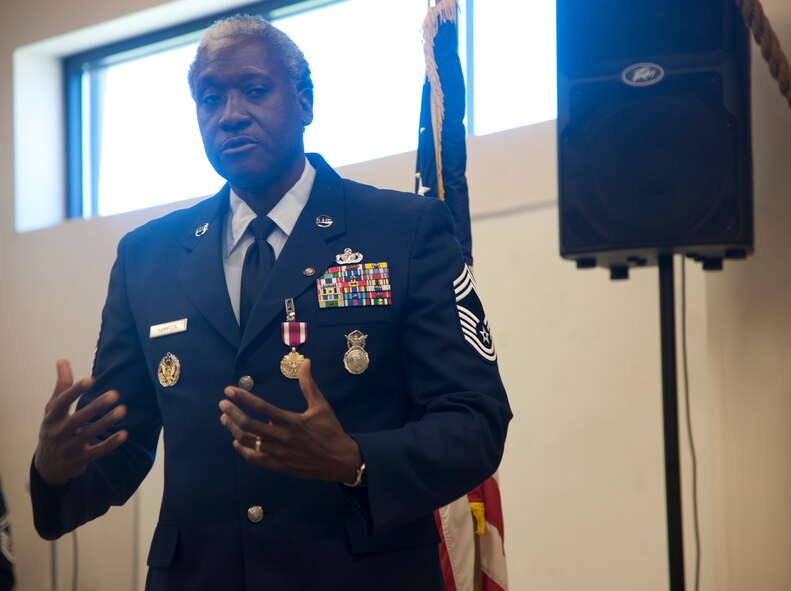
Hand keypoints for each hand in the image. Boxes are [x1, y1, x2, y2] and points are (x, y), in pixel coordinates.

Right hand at [34, 359, 127, 485]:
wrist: (48, 467)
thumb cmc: (54, 429)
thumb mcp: (53, 409)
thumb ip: (61, 386)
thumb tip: (62, 359)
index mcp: (51, 418)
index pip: (62, 402)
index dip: (75, 391)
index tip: (91, 378)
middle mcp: (58, 433)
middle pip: (77, 419)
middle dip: (96, 407)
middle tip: (114, 394)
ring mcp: (68, 448)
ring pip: (89, 435)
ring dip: (106, 422)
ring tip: (123, 410)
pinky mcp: (80, 460)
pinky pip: (97, 452)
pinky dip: (110, 443)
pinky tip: (124, 434)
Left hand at [219, 359, 361, 482]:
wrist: (340, 461)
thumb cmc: (330, 431)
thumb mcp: (321, 406)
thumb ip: (309, 385)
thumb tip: (305, 362)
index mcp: (291, 421)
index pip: (260, 407)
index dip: (242, 398)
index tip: (229, 391)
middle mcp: (281, 437)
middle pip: (248, 425)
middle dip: (232, 413)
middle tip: (222, 404)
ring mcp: (278, 454)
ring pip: (248, 442)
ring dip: (233, 429)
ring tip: (225, 419)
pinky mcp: (278, 466)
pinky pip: (254, 458)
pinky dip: (243, 450)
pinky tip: (236, 442)